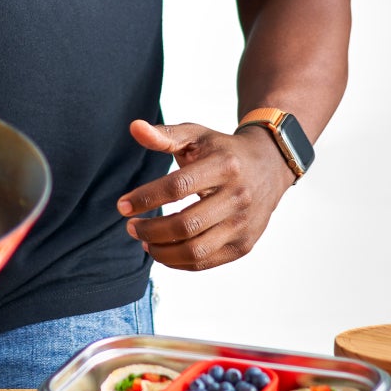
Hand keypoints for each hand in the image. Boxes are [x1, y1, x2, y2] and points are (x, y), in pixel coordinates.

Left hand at [116, 119, 294, 270]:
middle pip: (185, 224)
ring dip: (161, 251)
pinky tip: (162, 250)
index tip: (121, 205)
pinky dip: (178, 262)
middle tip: (130, 226)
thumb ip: (165, 135)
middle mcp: (238, 197)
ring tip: (143, 241)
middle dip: (150, 230)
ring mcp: (243, 224)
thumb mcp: (197, 135)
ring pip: (195, 250)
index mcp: (224, 166)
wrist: (269, 167)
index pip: (178, 187)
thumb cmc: (222, 150)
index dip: (146, 198)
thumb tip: (134, 128)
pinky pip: (205, 262)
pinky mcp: (244, 245)